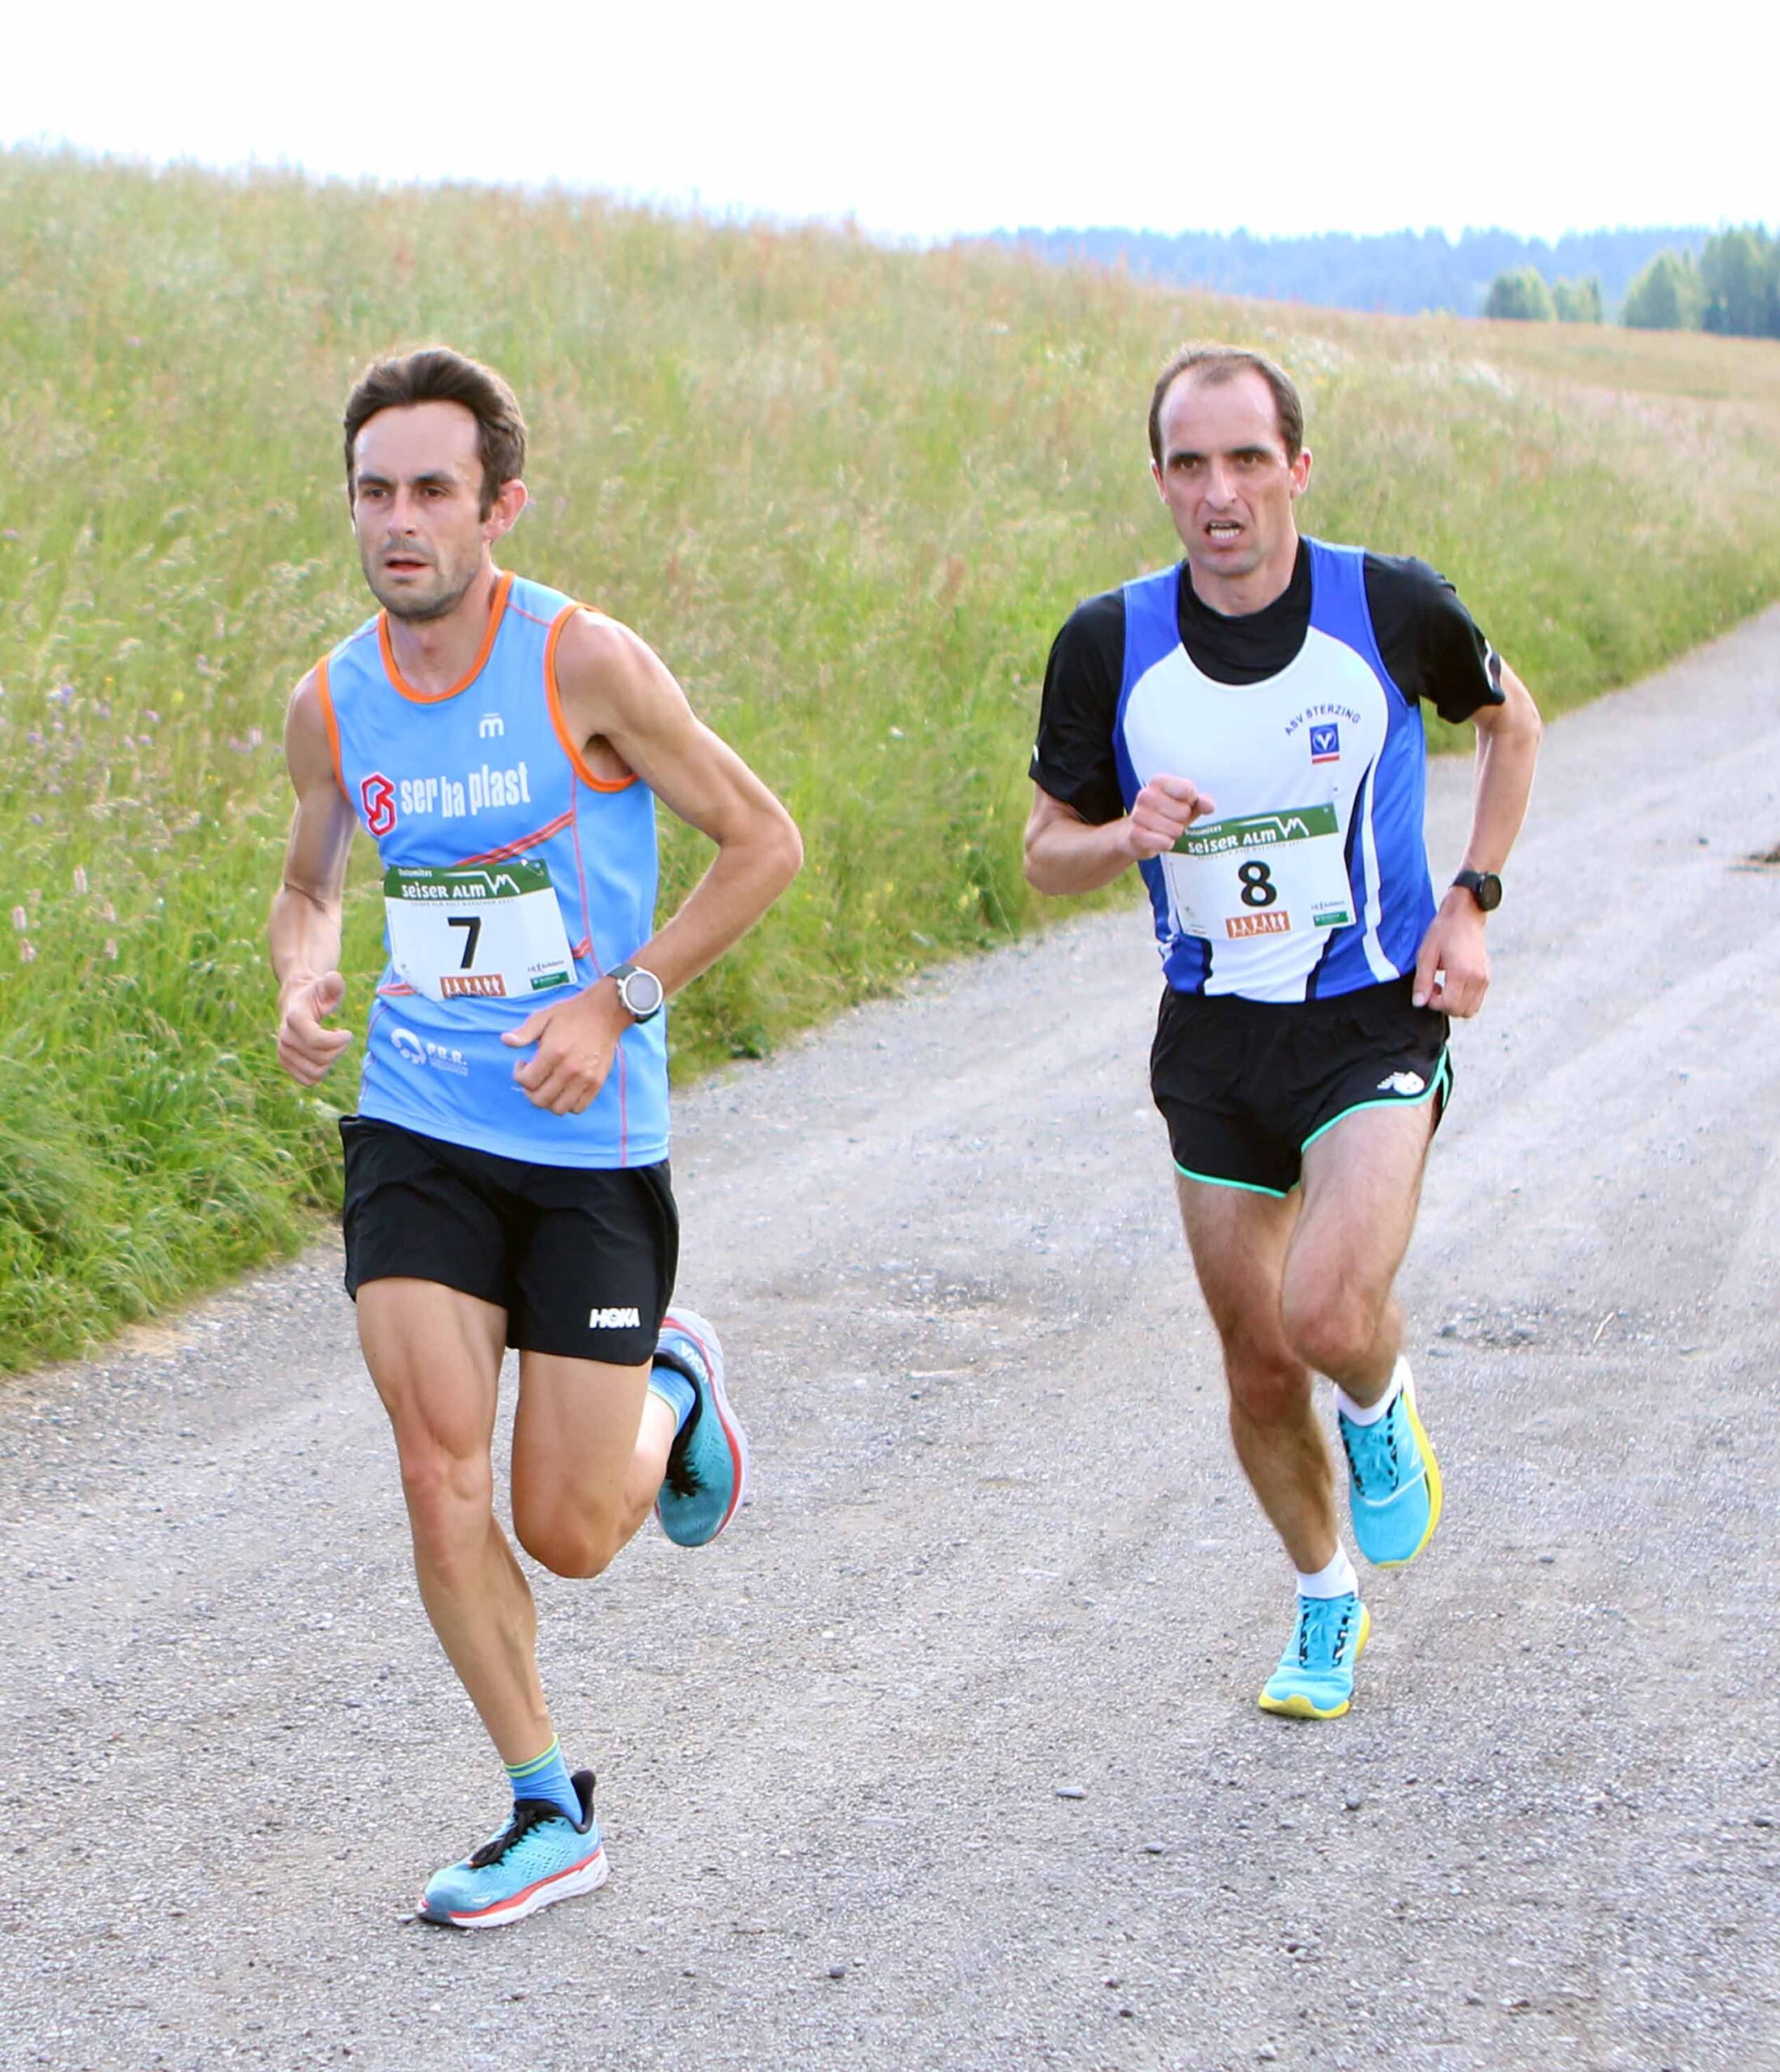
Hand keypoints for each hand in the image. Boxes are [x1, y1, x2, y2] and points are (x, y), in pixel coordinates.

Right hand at [276, 971, 352, 1083]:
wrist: (295, 1003)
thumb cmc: (316, 994)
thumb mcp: (327, 986)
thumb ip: (333, 984)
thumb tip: (334, 979)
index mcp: (295, 1018)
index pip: (317, 1041)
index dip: (338, 1041)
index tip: (348, 1032)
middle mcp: (285, 1037)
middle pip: (320, 1058)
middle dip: (339, 1050)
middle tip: (342, 1038)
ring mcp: (283, 1052)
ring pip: (315, 1073)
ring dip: (331, 1062)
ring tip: (332, 1048)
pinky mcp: (285, 1063)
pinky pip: (308, 1080)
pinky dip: (321, 1071)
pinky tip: (323, 1056)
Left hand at [502, 982, 627, 1113]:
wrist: (605, 1013)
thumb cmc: (571, 1014)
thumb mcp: (543, 1016)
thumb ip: (524, 1032)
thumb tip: (505, 1041)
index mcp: (553, 1052)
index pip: (527, 1081)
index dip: (518, 1075)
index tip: (522, 1064)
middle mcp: (569, 1069)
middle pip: (540, 1099)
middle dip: (529, 1091)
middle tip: (532, 1077)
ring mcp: (585, 1079)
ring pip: (558, 1108)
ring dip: (548, 1101)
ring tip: (547, 1085)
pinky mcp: (597, 1083)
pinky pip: (579, 1108)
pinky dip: (568, 1104)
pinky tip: (564, 1089)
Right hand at [1126, 774, 1216, 860]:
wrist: (1138, 834)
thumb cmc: (1166, 814)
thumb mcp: (1186, 804)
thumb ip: (1201, 802)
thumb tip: (1209, 805)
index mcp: (1158, 781)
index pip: (1188, 790)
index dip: (1191, 801)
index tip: (1182, 803)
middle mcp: (1145, 795)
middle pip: (1183, 812)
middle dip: (1181, 821)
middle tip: (1170, 820)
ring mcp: (1138, 815)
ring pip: (1175, 829)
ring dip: (1173, 834)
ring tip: (1163, 830)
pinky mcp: (1135, 835)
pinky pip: (1164, 842)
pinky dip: (1166, 844)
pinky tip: (1157, 839)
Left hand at [1412, 896, 1489, 1016]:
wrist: (1465, 915)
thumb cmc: (1444, 932)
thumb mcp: (1426, 955)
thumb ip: (1422, 981)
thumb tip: (1419, 1003)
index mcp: (1462, 973)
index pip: (1449, 1005)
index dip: (1433, 1003)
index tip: (1427, 990)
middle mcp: (1477, 978)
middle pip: (1460, 1011)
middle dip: (1444, 1006)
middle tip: (1434, 988)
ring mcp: (1485, 978)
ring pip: (1470, 1010)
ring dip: (1454, 1005)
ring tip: (1443, 987)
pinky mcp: (1487, 977)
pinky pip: (1476, 1000)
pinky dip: (1463, 999)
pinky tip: (1452, 984)